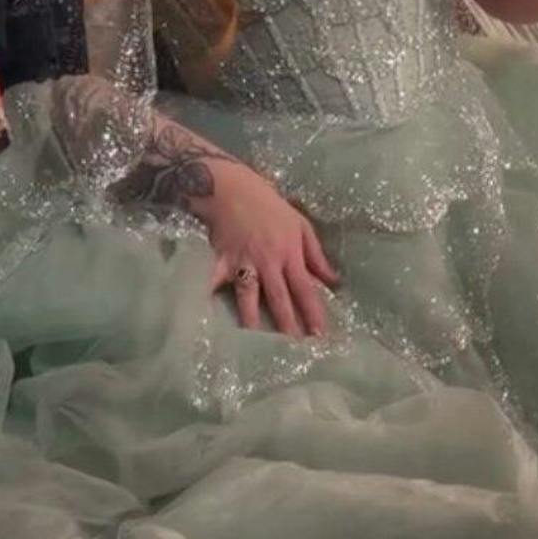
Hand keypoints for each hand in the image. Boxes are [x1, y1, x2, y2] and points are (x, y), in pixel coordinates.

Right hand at [203, 159, 339, 339]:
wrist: (232, 188)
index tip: (320, 335)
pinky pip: (214, 281)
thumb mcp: (300, 224)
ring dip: (253, 319)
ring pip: (249, 295)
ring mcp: (243, 262)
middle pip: (279, 298)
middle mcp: (268, 261)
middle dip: (287, 325)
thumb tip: (333, 281)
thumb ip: (316, 255)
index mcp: (289, 253)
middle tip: (294, 350)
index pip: (305, 289)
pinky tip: (204, 315)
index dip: (313, 313)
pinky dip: (208, 296)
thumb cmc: (269, 205)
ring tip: (256, 342)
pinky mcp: (221, 260)